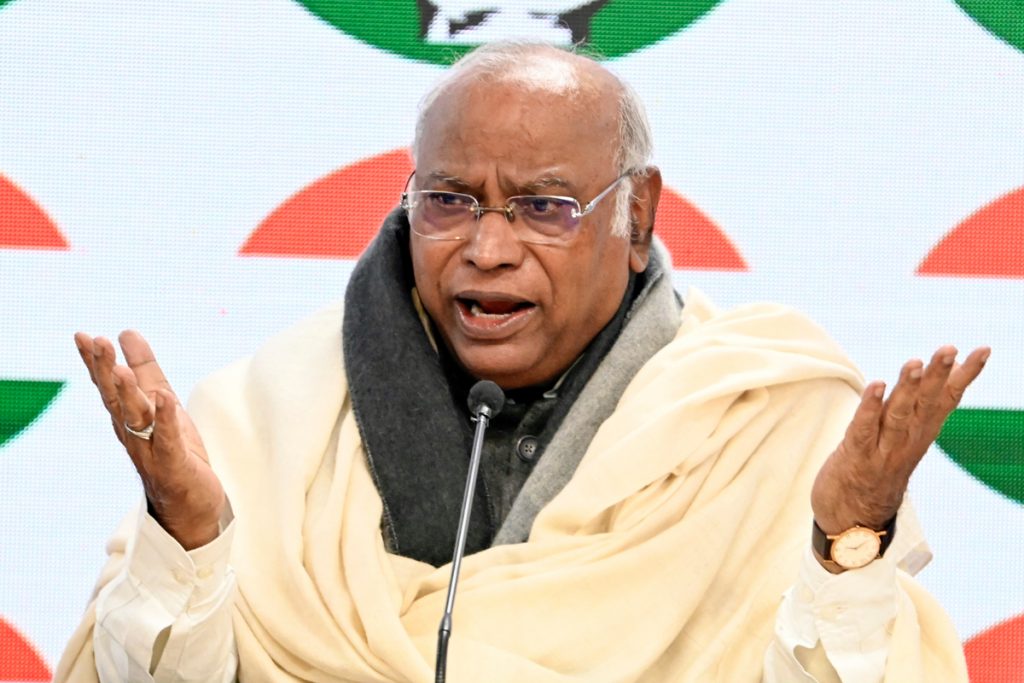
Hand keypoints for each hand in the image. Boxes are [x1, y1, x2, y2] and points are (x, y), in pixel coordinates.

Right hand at [75, 330, 224, 549]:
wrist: (189, 505)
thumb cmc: (172, 450)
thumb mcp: (162, 402)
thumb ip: (145, 369)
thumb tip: (127, 332)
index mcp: (128, 418)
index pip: (109, 386)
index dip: (97, 362)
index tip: (83, 336)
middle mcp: (133, 434)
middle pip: (116, 399)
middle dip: (106, 371)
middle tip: (96, 342)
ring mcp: (152, 451)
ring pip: (136, 420)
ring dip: (129, 394)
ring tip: (122, 370)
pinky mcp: (174, 466)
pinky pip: (169, 441)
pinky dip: (167, 421)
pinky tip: (165, 401)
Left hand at [811, 345, 989, 535]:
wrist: (853, 517)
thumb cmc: (877, 468)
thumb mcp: (902, 436)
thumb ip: (918, 406)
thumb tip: (943, 373)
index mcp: (921, 433)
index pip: (947, 399)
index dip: (965, 375)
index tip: (982, 350)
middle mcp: (908, 441)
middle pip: (926, 404)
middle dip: (937, 374)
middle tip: (949, 348)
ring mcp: (883, 450)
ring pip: (898, 415)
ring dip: (906, 389)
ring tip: (915, 363)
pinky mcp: (856, 456)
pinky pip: (864, 429)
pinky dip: (870, 407)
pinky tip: (875, 385)